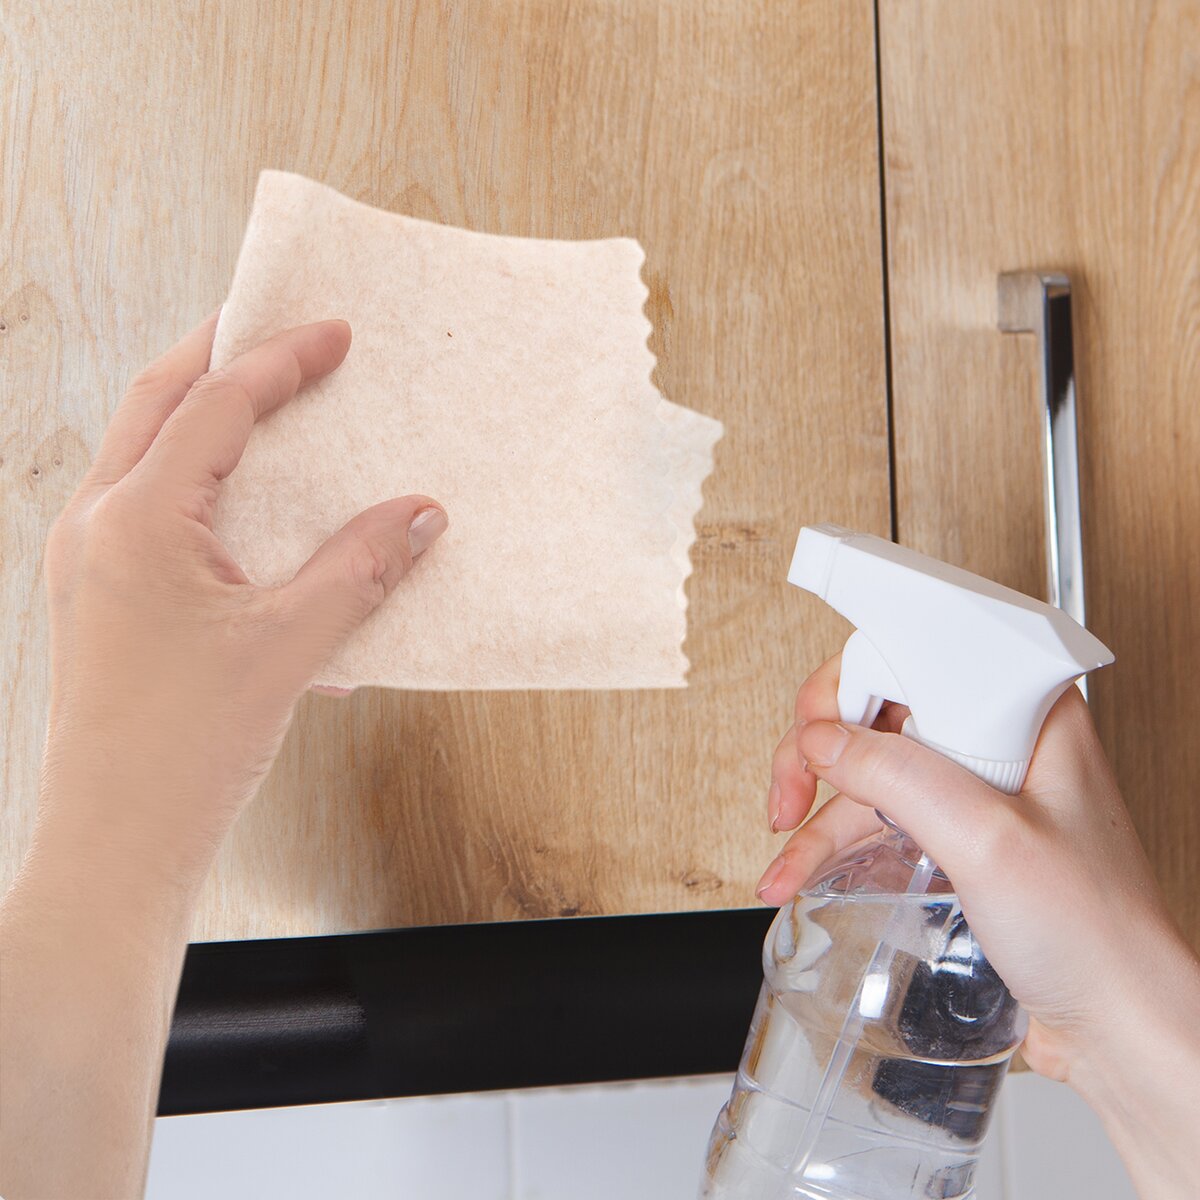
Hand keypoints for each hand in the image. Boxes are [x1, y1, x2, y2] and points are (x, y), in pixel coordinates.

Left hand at [34, 312, 446, 891]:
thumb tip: (423, 512)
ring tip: (262, 395)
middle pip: (156, 401)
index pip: (214, 407)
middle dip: (218, 354)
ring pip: (141, 450)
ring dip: (200, 411)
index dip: (280, 360)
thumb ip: (361, 568)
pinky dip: (195, 481)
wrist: (117, 843)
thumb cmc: (188, 748)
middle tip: (279, 329)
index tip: (334, 332)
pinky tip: (245, 505)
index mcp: (137, 521)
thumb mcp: (290, 647)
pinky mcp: (100, 597)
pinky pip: (146, 509)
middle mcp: (96, 525)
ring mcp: (88, 561)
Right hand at [757, 652, 1199, 1198]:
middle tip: (792, 785)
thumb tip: (823, 739)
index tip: (818, 725)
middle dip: (820, 746)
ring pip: (870, 771)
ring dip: (815, 807)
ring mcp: (976, 795)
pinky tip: (797, 873)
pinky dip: (830, 846)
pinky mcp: (957, 842)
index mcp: (1028, 713)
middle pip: (881, 710)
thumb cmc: (1099, 936)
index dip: (855, 682)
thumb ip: (900, 776)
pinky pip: (879, 823)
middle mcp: (999, 744)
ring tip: (780, 844)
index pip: (918, 655)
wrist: (1120, 1029)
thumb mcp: (989, 842)